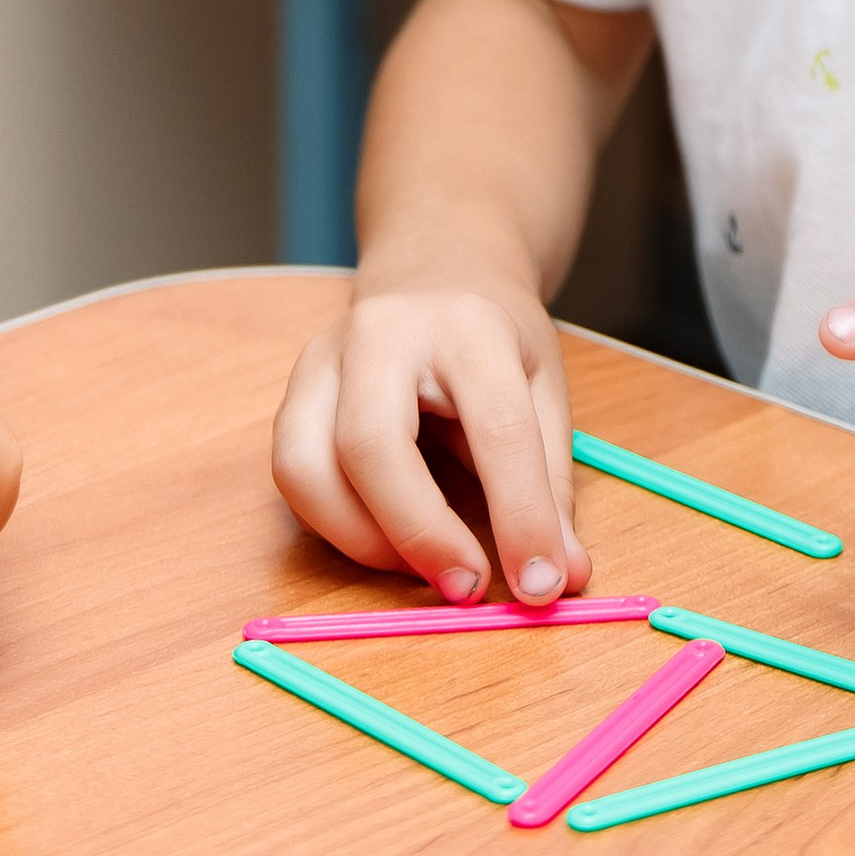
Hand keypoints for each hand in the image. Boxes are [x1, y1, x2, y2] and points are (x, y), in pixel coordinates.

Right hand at [272, 264, 589, 606]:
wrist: (434, 268)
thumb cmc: (493, 337)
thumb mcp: (544, 390)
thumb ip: (551, 484)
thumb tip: (563, 576)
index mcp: (468, 325)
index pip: (495, 427)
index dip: (519, 515)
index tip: (540, 585)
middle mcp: (381, 334)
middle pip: (370, 445)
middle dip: (418, 533)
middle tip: (467, 587)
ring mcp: (322, 359)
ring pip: (306, 468)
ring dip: (365, 542)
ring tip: (426, 566)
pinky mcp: (291, 393)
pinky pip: (292, 478)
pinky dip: (338, 527)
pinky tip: (388, 539)